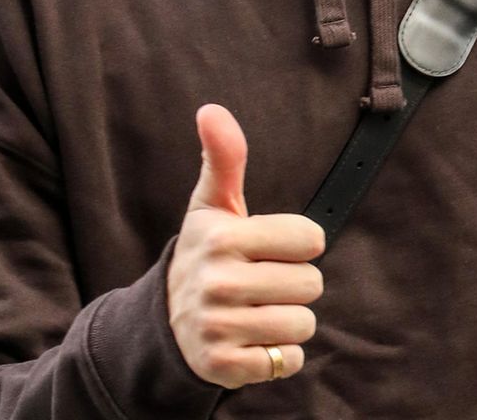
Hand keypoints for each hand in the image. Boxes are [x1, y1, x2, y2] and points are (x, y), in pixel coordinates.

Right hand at [167, 105, 324, 388]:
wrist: (165, 322)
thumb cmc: (206, 255)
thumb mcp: (211, 206)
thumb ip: (223, 158)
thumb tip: (211, 109)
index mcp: (222, 239)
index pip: (310, 239)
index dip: (299, 244)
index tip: (271, 247)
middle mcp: (218, 283)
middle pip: (311, 284)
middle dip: (294, 285)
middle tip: (262, 283)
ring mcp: (219, 327)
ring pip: (302, 324)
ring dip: (288, 321)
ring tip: (258, 311)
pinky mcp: (224, 366)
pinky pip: (288, 361)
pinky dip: (279, 355)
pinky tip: (253, 341)